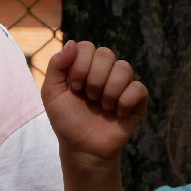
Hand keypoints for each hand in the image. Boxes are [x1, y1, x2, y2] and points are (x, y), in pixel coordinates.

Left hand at [41, 40, 147, 164]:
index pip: (86, 46)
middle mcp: (104, 71)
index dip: (80, 65)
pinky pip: (139, 87)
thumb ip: (56, 66)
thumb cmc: (66, 120)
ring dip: (109, 89)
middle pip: (106, 53)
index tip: (74, 87)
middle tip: (88, 96)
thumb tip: (72, 43)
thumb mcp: (51, 93)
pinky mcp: (137, 100)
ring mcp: (122, 84)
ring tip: (102, 106)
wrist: (82, 147)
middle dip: (93, 77)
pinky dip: (124, 101)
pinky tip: (116, 113)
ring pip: (124, 67)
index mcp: (83, 66)